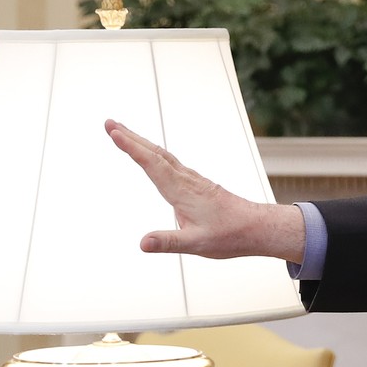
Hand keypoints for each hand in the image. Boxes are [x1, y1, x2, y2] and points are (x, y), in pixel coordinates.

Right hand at [104, 119, 305, 262]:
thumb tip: (143, 243)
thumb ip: (169, 242)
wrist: (257, 227)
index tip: (114, 132)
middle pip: (155, 153)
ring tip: (123, 133)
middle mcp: (186, 181)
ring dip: (142, 142)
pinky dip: (155, 153)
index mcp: (182, 191)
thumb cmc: (230, 235)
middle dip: (131, 137)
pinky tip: (152, 154)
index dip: (132, 148)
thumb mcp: (197, 244)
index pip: (152, 165)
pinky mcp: (196, 184)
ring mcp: (192, 180)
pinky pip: (171, 163)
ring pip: (163, 155)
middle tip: (109, 123)